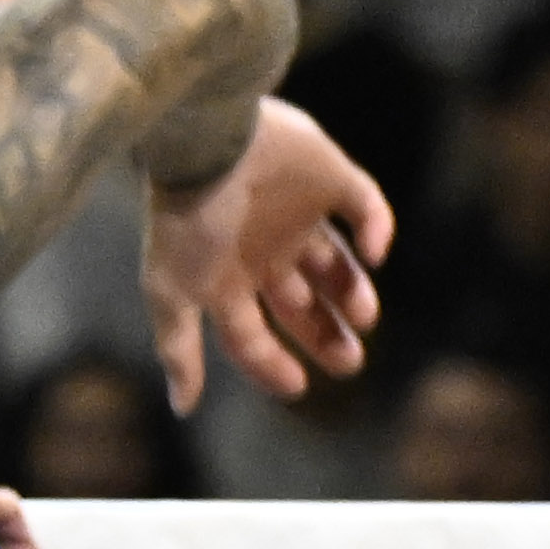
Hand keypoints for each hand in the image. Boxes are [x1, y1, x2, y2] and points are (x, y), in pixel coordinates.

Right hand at [143, 99, 393, 414]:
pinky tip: (375, 254)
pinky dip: (378, 230)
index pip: (251, 334)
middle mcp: (263, 248)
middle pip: (302, 304)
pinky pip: (364, 207)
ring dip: (353, 292)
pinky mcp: (329, 174)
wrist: (206, 139)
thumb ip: (178, 348)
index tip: (299, 387)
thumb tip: (181, 409)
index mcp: (226, 277)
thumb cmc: (184, 220)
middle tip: (351, 362)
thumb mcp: (171, 292)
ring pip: (336, 263)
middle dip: (326, 335)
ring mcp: (298, 211)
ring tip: (364, 317)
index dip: (271, 364)